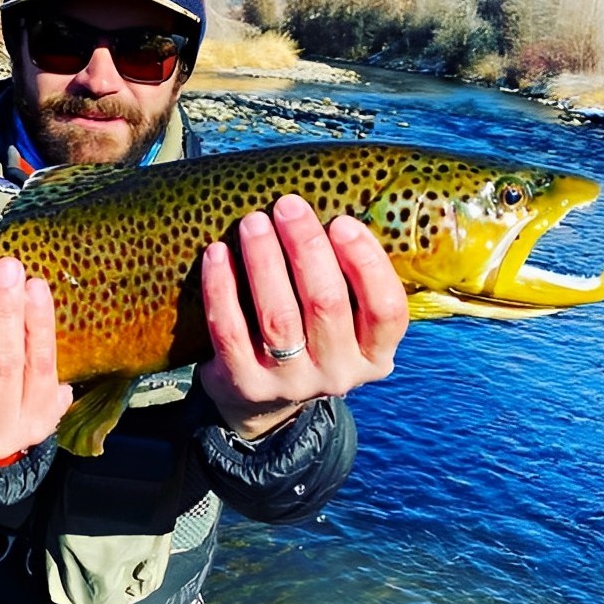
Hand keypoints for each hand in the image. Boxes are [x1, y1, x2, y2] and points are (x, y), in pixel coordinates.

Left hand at [198, 195, 408, 439]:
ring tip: (253, 222)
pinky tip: (217, 254)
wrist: (259, 400)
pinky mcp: (245, 383)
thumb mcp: (342, 321)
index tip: (342, 221)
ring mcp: (290, 382)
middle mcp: (338, 373)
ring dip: (264, 262)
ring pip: (278, 317)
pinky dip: (221, 289)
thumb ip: (346, 279)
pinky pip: (230, 331)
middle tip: (287, 206)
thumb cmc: (307, 336)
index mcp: (373, 354)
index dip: (366, 263)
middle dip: (306, 247)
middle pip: (326, 303)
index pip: (386, 310)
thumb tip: (333, 202)